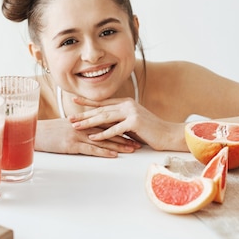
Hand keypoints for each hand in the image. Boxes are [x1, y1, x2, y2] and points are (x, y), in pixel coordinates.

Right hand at [35, 118, 140, 157]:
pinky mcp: (71, 145)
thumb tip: (90, 130)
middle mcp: (82, 126)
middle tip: (140, 139)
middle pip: (108, 130)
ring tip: (132, 149)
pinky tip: (114, 155)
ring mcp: (77, 135)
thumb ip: (78, 126)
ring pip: (103, 139)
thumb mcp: (64, 127)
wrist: (32, 133)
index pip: (105, 122)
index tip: (133, 129)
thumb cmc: (47, 132)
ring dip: (119, 144)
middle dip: (125, 135)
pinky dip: (104, 152)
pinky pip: (91, 149)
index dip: (121, 125)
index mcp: (82, 121)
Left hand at [68, 96, 183, 150]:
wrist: (168, 134)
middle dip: (83, 114)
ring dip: (89, 123)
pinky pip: (115, 129)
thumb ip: (119, 120)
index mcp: (125, 103)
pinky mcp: (135, 122)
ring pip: (105, 117)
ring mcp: (131, 112)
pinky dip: (102, 134)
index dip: (88, 102)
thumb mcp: (132, 122)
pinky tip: (92, 137)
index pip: (103, 102)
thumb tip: (103, 122)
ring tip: (76, 127)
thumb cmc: (150, 131)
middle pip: (100, 110)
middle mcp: (127, 104)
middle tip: (70, 118)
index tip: (74, 101)